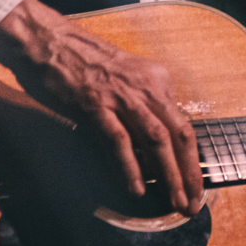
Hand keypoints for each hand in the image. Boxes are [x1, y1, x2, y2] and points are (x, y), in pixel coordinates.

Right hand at [0, 0, 203, 213]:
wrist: (50, 41)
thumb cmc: (84, 62)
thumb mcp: (125, 80)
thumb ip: (141, 107)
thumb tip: (152, 148)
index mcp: (155, 82)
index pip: (184, 126)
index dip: (192, 160)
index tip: (196, 186)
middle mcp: (145, 88)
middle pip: (178, 135)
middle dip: (189, 173)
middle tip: (192, 204)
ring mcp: (121, 96)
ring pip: (156, 139)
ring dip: (169, 174)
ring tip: (174, 201)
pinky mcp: (96, 105)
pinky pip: (120, 140)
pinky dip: (131, 167)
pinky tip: (137, 188)